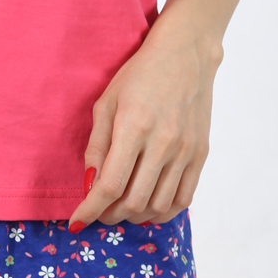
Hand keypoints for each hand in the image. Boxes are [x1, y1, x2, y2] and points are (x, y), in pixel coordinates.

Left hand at [67, 23, 219, 230]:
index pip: (110, 185)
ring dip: (134, 217)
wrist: (186, 54)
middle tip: (97, 212)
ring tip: (120, 209)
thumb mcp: (106, 102)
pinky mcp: (201, 154)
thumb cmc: (139, 74)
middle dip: (109, 216)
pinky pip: (183, 199)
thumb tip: (89, 184)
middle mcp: (163, 143)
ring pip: (158, 207)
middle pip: (133, 202)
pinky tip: (147, 207)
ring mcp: (185, 151)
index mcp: (134, 126)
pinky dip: (162, 212)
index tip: (77, 222)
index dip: (90, 210)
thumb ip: (97, 145)